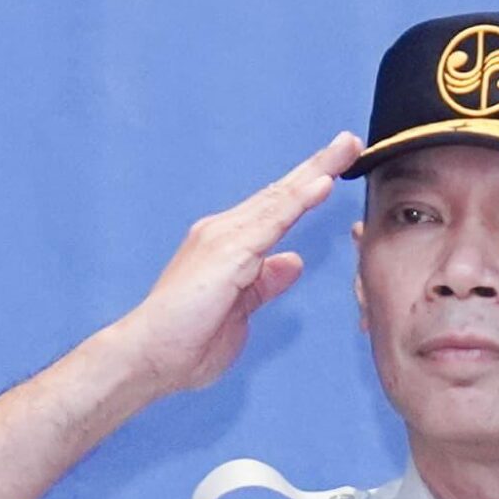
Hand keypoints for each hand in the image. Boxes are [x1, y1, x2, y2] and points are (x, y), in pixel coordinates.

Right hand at [119, 131, 363, 395]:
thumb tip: (292, 262)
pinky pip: (273, 221)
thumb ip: (265, 284)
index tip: (335, 171)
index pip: (275, 211)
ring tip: (346, 148)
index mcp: (228, 247)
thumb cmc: (187, 343)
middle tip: (350, 141)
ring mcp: (225, 238)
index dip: (305, 190)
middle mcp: (224, 233)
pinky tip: (322, 183)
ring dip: (315, 172)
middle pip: (280, 194)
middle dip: (317, 166)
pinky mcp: (229, 252)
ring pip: (279, 199)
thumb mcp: (241, 312)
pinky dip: (299, 200)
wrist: (149, 356)